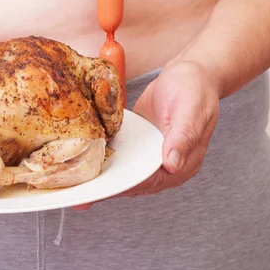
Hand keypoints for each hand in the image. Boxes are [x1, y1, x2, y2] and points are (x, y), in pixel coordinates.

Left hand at [73, 60, 219, 208]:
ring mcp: (149, 155)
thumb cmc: (195, 89)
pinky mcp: (138, 144)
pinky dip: (103, 159)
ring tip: (74, 185)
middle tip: (78, 197)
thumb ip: (182, 137)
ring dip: (102, 177)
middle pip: (132, 182)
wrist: (190, 72)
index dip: (124, 186)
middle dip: (106, 189)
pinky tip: (82, 160)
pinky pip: (120, 155)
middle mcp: (165, 166)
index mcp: (182, 164)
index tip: (101, 191)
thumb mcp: (191, 109)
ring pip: (124, 171)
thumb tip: (171, 164)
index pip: (149, 181)